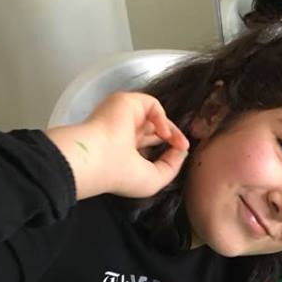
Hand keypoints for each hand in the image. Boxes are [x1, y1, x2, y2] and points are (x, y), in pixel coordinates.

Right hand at [47, 91, 189, 200]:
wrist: (98, 159)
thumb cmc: (121, 175)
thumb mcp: (155, 179)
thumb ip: (172, 166)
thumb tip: (182, 150)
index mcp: (125, 150)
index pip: (149, 143)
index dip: (168, 148)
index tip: (179, 154)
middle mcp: (122, 132)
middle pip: (153, 128)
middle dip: (172, 137)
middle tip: (183, 146)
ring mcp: (123, 116)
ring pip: (155, 117)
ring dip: (171, 129)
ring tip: (179, 142)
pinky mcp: (125, 102)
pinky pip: (153, 105)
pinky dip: (163, 119)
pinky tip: (164, 133)